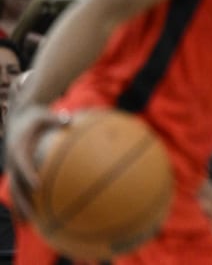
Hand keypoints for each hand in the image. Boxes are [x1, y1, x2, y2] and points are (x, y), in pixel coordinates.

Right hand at [4, 105, 65, 219]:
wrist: (20, 117)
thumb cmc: (37, 117)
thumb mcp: (45, 115)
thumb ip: (57, 119)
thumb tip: (70, 120)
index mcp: (19, 148)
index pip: (22, 164)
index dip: (29, 175)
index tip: (38, 186)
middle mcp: (13, 161)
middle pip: (15, 185)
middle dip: (22, 201)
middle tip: (32, 215)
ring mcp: (14, 168)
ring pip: (14, 192)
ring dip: (20, 208)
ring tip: (29, 224)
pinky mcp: (18, 172)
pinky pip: (20, 189)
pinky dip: (24, 202)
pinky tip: (35, 217)